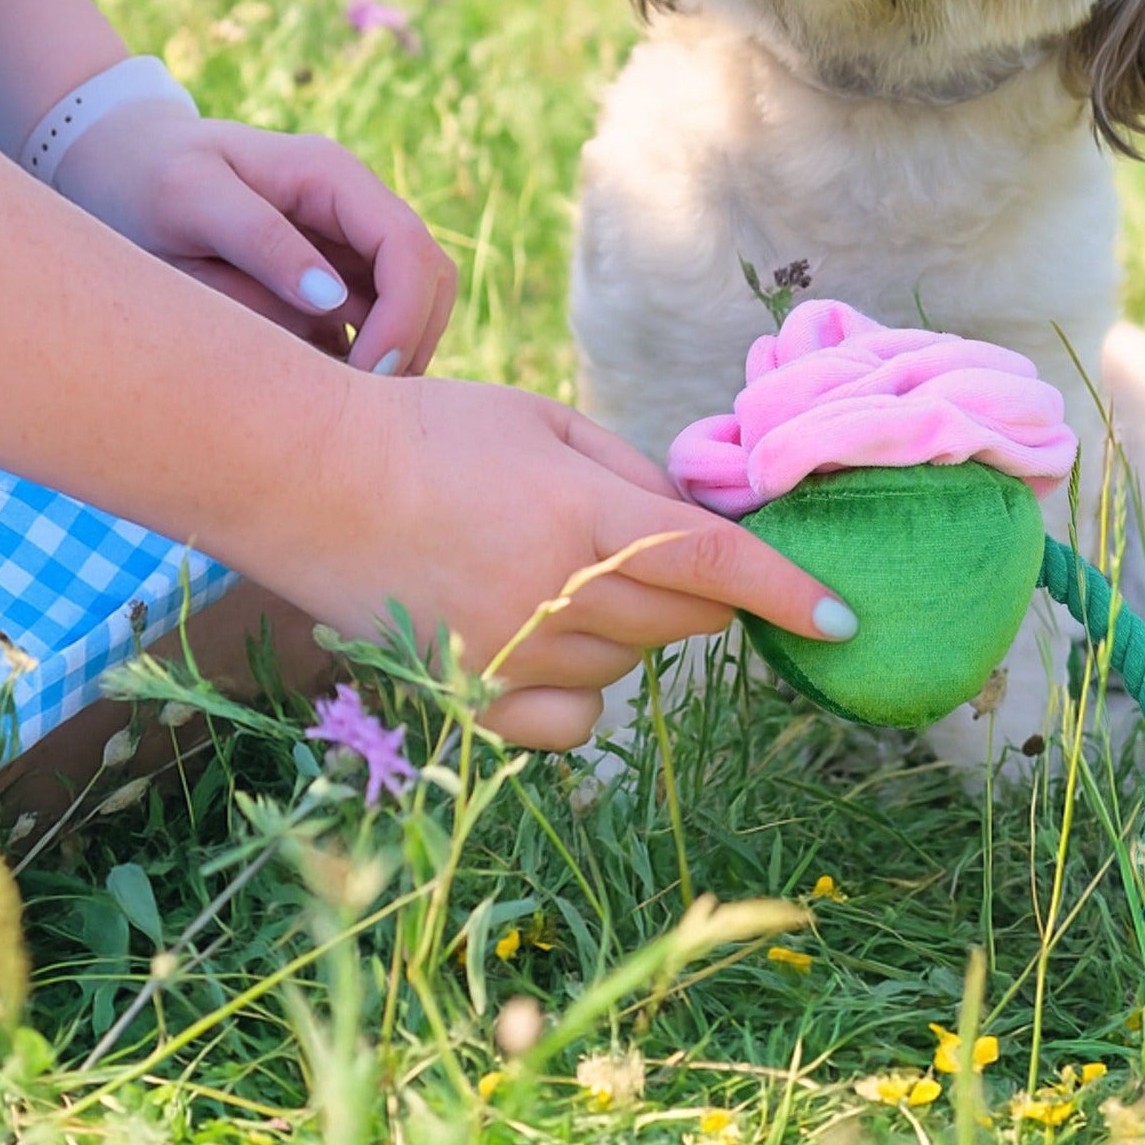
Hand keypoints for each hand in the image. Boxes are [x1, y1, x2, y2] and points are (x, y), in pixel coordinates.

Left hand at [53, 103, 455, 375]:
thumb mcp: (187, 197)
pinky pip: (372, 323)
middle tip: (359, 400)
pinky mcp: (333, 279)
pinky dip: (360, 357)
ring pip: (412, 305)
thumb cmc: (144, 175)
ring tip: (335, 397)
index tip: (368, 374)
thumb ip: (260, 242)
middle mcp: (355, 208)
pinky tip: (317, 386)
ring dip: (390, 352)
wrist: (117, 165)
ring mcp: (348, 245)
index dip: (405, 315)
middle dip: (409, 341)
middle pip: (429, 280)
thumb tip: (332, 301)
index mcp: (332, 175)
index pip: (409, 248)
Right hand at [276, 375, 857, 750]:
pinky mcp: (474, 701)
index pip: (714, 564)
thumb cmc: (432, 432)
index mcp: (583, 516)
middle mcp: (557, 596)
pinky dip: (585, 686)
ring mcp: (514, 657)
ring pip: (634, 659)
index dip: (787, 592)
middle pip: (686, 616)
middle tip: (657, 545)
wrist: (305, 481)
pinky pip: (574, 718)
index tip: (840, 620)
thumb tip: (704, 523)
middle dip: (703, 584)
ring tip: (560, 565)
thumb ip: (633, 477)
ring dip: (635, 621)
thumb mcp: (547, 426)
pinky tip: (550, 638)